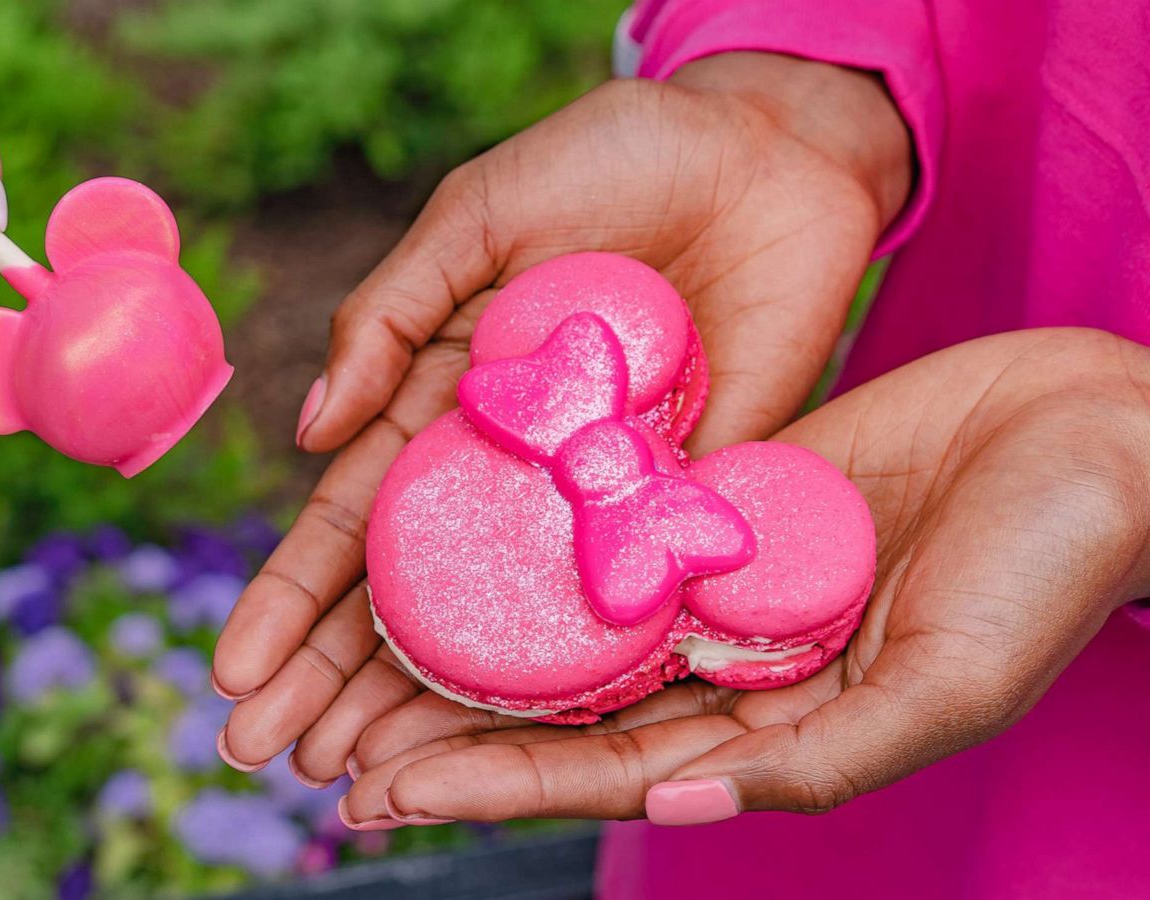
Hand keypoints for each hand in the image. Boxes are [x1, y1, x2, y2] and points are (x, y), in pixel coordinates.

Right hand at [213, 54, 912, 772]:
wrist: (766, 152)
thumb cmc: (612, 161)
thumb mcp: (479, 219)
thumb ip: (393, 314)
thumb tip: (307, 430)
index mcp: (442, 403)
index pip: (352, 521)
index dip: (291, 596)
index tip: (237, 672)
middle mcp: (506, 472)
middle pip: (410, 595)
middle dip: (331, 676)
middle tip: (266, 753)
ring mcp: (590, 500)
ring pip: (500, 622)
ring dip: (426, 701)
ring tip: (355, 775)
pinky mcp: (683, 506)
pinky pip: (619, 600)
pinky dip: (567, 673)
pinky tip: (511, 741)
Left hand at [331, 328, 1149, 827]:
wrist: (1095, 431)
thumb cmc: (1051, 566)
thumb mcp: (946, 682)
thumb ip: (816, 760)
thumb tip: (670, 809)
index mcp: (772, 729)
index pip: (603, 773)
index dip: (491, 788)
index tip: (379, 796)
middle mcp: (728, 663)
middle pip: (557, 708)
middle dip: (444, 731)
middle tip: (321, 745)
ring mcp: (716, 577)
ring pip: (563, 622)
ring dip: (464, 643)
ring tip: (350, 658)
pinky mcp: (718, 494)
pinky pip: (603, 521)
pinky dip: (525, 540)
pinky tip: (443, 536)